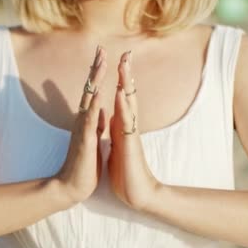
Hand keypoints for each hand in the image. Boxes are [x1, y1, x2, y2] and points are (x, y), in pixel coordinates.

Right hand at [54, 46, 106, 203]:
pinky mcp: (85, 141)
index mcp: (88, 120)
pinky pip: (90, 122)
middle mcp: (83, 120)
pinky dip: (94, 108)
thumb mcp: (93, 139)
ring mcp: (83, 129)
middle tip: (101, 49)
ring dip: (95, 81)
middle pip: (89, 89)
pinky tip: (98, 96)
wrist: (72, 186)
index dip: (98, 74)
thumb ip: (95, 125)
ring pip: (89, 99)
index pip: (93, 92)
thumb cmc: (84, 165)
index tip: (103, 55)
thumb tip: (100, 111)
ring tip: (100, 62)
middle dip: (96, 69)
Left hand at [107, 50, 160, 210]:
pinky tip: (121, 94)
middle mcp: (128, 127)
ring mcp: (130, 134)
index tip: (118, 61)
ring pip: (129, 104)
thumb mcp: (116, 146)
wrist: (136, 194)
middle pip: (128, 96)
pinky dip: (123, 107)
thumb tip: (110, 117)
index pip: (121, 98)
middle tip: (126, 53)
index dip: (120, 81)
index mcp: (122, 127)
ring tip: (125, 65)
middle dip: (126, 75)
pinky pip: (126, 122)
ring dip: (127, 85)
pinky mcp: (131, 145)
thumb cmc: (125, 172)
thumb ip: (115, 130)